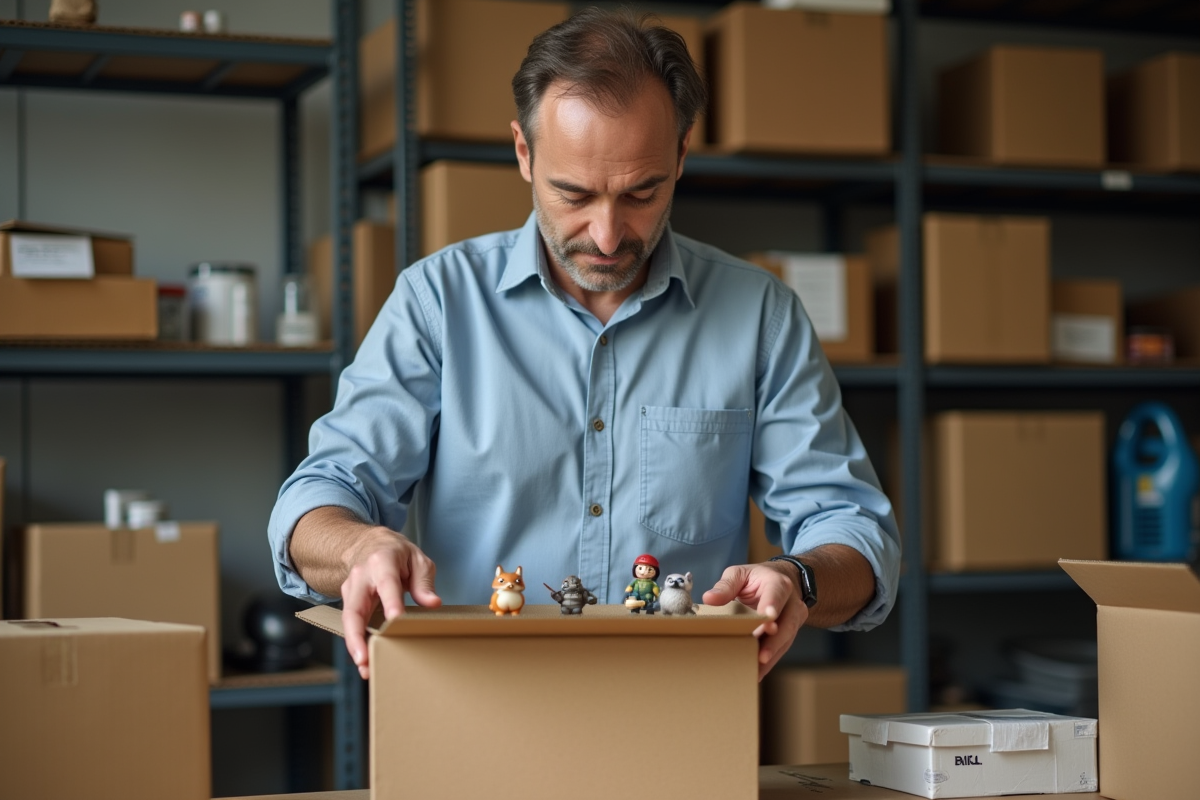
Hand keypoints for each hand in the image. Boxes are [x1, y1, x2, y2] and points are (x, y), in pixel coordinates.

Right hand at [340, 528, 440, 678]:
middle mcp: (361, 577)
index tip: (396, 621)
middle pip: (354, 609)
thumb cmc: (396, 553)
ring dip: (355, 645)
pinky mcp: (348, 602)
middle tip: (365, 659)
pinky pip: (352, 624)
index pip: (387, 584)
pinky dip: (357, 642)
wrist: (368, 544)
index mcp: (382, 561)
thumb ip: (424, 582)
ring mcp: (351, 590)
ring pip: (349, 621)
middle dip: (357, 636)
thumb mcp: (417, 559)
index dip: (390, 603)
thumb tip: (433, 604)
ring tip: (366, 668)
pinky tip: (366, 660)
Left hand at [702, 562, 808, 681]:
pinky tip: (757, 673)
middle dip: (774, 641)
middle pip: (786, 624)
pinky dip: (770, 662)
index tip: (768, 621)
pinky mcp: (789, 634)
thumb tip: (709, 599)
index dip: (773, 608)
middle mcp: (791, 603)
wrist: (783, 580)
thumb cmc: (757, 578)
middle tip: (761, 655)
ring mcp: (793, 620)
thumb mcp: (740, 574)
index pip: (777, 596)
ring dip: (771, 656)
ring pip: (786, 640)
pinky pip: (781, 649)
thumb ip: (726, 586)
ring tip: (755, 669)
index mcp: (779, 584)